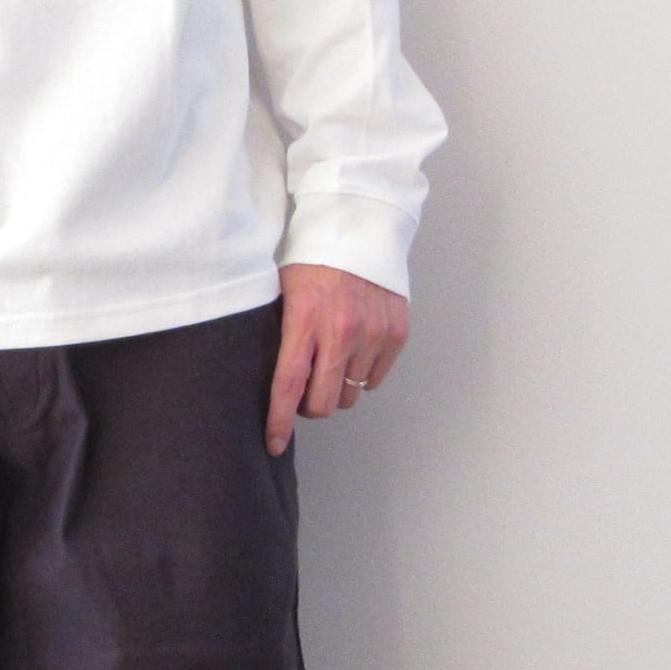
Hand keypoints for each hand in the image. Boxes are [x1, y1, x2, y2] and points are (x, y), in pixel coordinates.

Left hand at [265, 263, 409, 456]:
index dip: (280, 420)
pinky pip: (374, 379)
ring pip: (351, 395)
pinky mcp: (396, 333)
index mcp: (306, 320)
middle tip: (305, 391)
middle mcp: (342, 331)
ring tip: (331, 361)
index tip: (274, 443)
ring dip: (337, 388)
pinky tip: (353, 351)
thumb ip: (283, 335)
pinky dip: (361, 375)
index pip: (289, 384)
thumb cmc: (314, 258)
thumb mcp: (284, 291)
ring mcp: (373, 334)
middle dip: (310, 406)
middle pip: (324, 401)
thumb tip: (277, 380)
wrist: (361, 226)